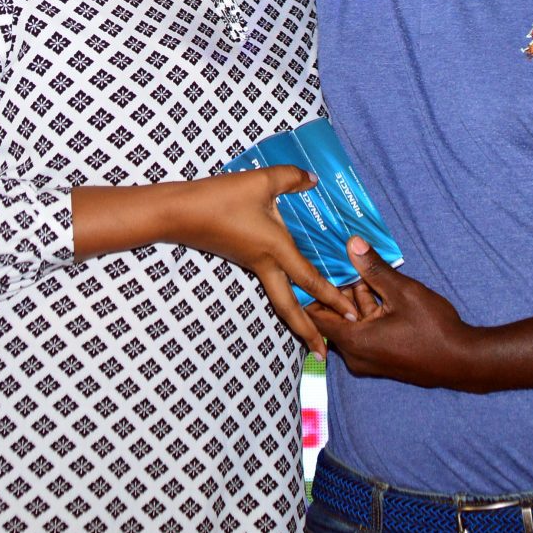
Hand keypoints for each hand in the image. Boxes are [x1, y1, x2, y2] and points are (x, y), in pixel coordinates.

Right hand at [168, 167, 358, 357]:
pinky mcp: (241, 258)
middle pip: (289, 309)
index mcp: (276, 249)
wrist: (180, 213)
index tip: (352, 315)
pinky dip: (285, 293)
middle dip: (307, 333)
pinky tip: (291, 284)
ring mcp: (251, 264)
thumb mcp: (260, 181)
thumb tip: (312, 180)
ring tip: (312, 330)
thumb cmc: (221, 198)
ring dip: (296, 317)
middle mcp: (265, 264)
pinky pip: (269, 282)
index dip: (332, 297)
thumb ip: (290, 178)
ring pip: (279, 298)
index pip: (309, 279)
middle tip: (322, 354)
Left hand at [312, 237, 474, 388]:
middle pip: (333, 317)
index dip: (310, 290)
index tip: (309, 266)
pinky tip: (375, 286)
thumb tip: (352, 243)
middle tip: (334, 259)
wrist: (463, 362)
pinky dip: (366, 311)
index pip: (315, 316)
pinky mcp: (380, 359)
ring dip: (355, 298)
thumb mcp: (403, 292)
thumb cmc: (434, 329)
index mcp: (354, 341)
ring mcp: (368, 359)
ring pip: (351, 322)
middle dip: (335, 288)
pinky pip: (363, 331)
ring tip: (357, 266)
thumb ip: (375, 269)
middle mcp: (354, 354)